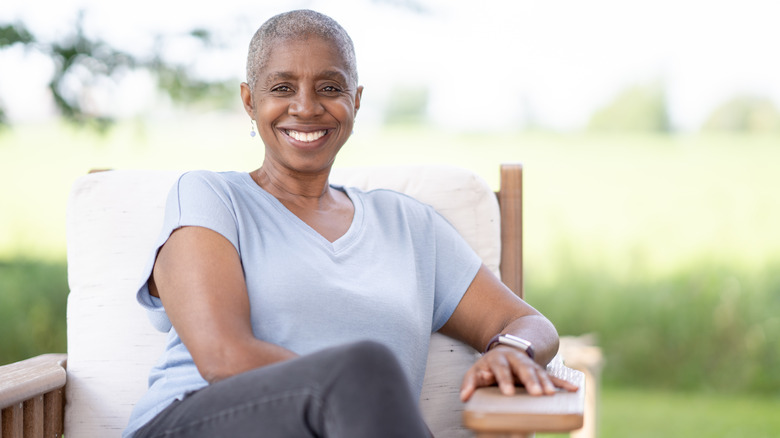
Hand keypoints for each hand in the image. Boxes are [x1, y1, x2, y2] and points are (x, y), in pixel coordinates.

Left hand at [459, 345, 578, 401]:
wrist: (504, 350)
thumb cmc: (487, 366)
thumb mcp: (475, 371)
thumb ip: (471, 382)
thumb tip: (464, 396)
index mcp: (499, 359)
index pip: (501, 369)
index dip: (504, 380)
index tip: (508, 392)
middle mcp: (516, 359)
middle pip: (524, 369)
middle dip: (530, 381)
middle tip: (535, 393)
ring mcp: (530, 364)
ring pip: (539, 372)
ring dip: (546, 383)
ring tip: (550, 395)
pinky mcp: (540, 371)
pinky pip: (553, 377)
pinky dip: (564, 383)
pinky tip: (574, 390)